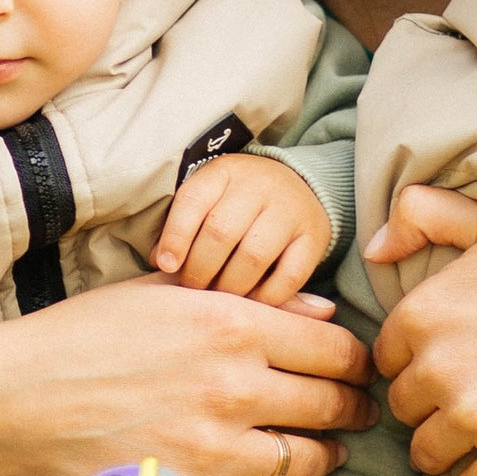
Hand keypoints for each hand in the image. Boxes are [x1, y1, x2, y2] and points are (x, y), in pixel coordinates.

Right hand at [0, 276, 376, 475]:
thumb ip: (251, 301)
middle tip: (359, 410)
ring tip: (330, 449)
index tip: (358, 369)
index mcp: (232, 326)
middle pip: (334, 404)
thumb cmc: (85, 337)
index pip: (336, 351)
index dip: (359, 363)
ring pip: (312, 458)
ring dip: (331, 454)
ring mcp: (218, 450)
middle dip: (354, 407)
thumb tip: (323, 313)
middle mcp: (236, 387)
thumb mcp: (167, 294)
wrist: (17, 402)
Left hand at [153, 153, 336, 301]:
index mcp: (224, 172)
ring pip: (253, 257)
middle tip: (192, 289)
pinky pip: (289, 277)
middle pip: (220, 232)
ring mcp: (290, 210)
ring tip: (218, 300)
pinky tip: (251, 304)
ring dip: (230, 287)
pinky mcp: (315, 237)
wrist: (298, 186)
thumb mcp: (209, 198)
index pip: (193, 201)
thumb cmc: (238, 201)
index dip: (175, 237)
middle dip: (199, 270)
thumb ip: (183, 226)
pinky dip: (266, 298)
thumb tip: (161, 263)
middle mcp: (259, 185)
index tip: (166, 266)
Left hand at [366, 185, 476, 475]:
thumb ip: (427, 216)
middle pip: (404, 408)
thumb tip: (375, 248)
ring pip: (425, 453)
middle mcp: (438, 368)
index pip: (388, 357)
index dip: (416, 360)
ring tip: (469, 439)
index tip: (444, 363)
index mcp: (425, 312)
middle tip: (465, 398)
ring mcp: (474, 419)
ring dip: (442, 450)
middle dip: (429, 405)